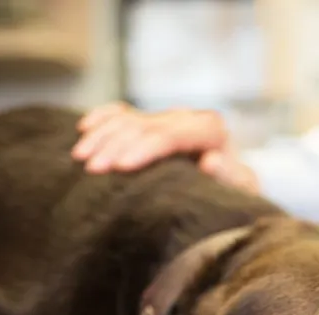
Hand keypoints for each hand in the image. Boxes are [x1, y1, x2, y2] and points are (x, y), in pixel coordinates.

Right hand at [72, 102, 259, 193]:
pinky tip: (84, 127)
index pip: (171, 135)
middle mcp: (187, 118)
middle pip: (144, 126)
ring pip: (129, 119)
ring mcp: (167, 119)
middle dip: (115, 145)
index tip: (121, 167)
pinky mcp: (153, 124)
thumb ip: (228, 176)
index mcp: (210, 129)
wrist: (231, 191)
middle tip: (91, 169)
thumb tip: (211, 160)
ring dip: (102, 136)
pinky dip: (103, 118)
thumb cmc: (234, 196)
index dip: (144, 148)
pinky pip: (123, 114)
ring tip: (80, 158)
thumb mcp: (238, 191)